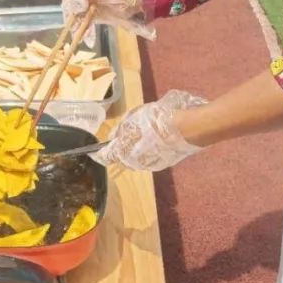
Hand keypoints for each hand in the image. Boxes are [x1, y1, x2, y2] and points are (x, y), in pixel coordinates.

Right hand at [62, 0, 156, 40]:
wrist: (139, 4)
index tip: (83, 5)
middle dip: (73, 10)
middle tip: (81, 20)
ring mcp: (85, 1)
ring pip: (72, 10)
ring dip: (75, 23)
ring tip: (82, 36)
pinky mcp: (87, 14)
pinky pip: (80, 22)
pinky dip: (81, 31)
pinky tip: (87, 40)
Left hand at [92, 90, 206, 170]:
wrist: (188, 128)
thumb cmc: (156, 120)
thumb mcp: (133, 118)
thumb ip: (121, 130)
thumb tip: (113, 138)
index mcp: (125, 152)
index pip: (107, 156)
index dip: (100, 153)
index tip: (94, 151)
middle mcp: (137, 163)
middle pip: (125, 156)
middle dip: (124, 146)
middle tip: (129, 130)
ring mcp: (153, 164)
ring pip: (140, 156)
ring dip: (139, 146)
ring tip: (148, 128)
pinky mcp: (167, 162)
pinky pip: (153, 155)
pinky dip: (153, 146)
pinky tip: (160, 134)